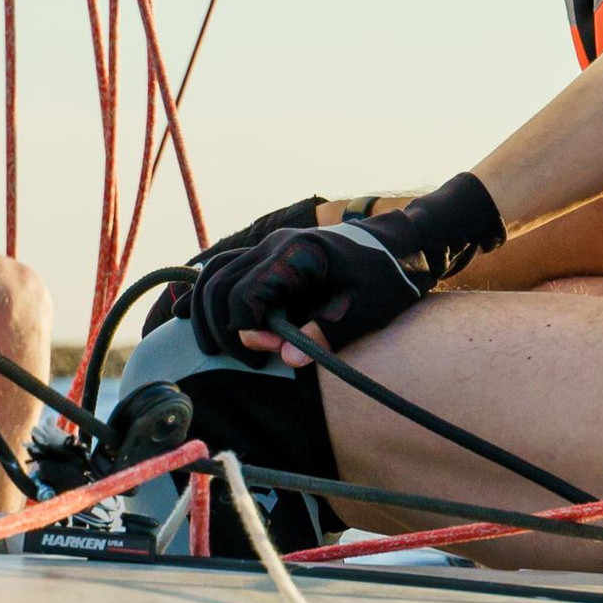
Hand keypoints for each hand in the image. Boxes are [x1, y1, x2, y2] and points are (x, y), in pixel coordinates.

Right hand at [187, 174, 502, 361]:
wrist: (407, 242)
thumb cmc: (391, 275)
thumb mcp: (368, 310)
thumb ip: (328, 333)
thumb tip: (288, 360)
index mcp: (296, 255)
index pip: (245, 296)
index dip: (247, 331)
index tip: (266, 354)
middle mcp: (275, 245)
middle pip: (220, 285)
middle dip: (221, 327)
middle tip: (246, 360)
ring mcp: (272, 246)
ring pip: (216, 274)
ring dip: (206, 310)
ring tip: (215, 347)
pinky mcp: (274, 254)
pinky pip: (228, 269)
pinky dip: (210, 291)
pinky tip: (195, 314)